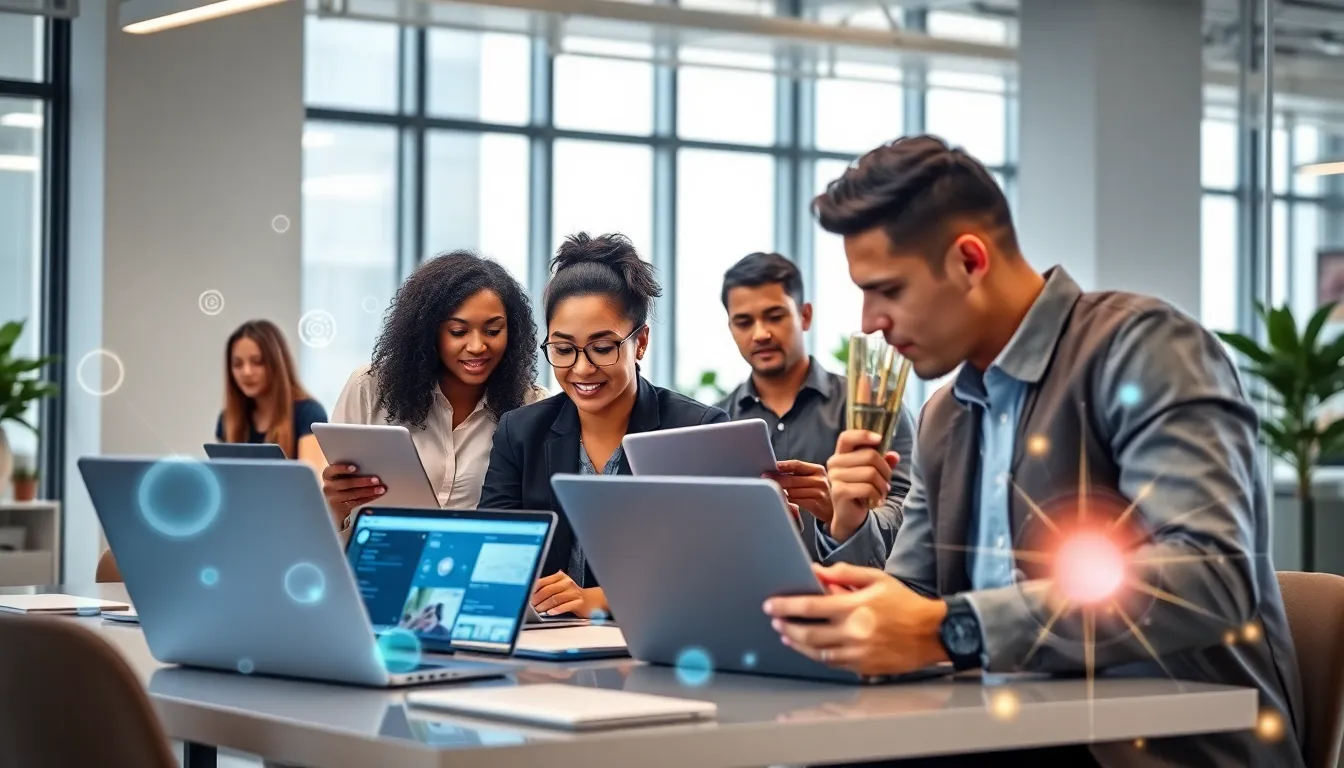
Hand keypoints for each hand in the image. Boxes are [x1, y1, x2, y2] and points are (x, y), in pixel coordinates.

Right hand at [321, 463, 385, 522]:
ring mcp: (334, 499)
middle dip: (363, 481)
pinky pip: (357, 502)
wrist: (335, 506)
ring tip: (380, 489)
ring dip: (369, 491)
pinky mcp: (341, 508)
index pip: (332, 470)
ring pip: (353, 494)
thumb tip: (369, 468)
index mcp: (328, 476)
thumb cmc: (342, 486)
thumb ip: (349, 473)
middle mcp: (328, 487)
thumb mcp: (341, 478)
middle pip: (346, 483)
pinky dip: (368, 498)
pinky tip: (376, 495)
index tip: (355, 468)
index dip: (342, 468)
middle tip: (376, 480)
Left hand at [531, 572, 605, 616]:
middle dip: (537, 599)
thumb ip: (546, 589)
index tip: (525, 596)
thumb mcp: (559, 588)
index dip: (533, 590)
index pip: (543, 582)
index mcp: (560, 577)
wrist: (591, 601)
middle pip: (548, 590)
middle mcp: (567, 583)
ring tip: (538, 611)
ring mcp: (574, 592)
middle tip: (530, 606)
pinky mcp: (579, 602)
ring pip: (555, 599)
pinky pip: (566, 606)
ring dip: (545, 606)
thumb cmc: (571, 595)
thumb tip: (529, 596)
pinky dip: (557, 610)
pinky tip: (550, 613)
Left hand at [763, 563, 947, 677]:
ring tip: (786, 634)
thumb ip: (845, 574)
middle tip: (775, 620)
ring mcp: (857, 653)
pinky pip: (832, 663)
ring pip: (816, 652)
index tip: (770, 605)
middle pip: (807, 633)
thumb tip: (817, 571)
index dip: (786, 606)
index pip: (809, 607)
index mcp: (854, 607)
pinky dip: (816, 655)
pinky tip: (809, 648)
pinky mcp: (863, 667)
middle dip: (786, 626)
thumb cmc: (905, 604)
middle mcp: (853, 632)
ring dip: (797, 644)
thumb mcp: (877, 579)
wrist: (933, 633)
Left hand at [766, 460, 832, 524]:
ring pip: (792, 491)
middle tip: (765, 478)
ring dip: (782, 492)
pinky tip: (785, 501)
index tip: (772, 467)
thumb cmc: (821, 493)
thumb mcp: (815, 479)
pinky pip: (796, 501)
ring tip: (776, 492)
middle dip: (777, 480)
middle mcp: (820, 480)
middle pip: (792, 479)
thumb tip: (777, 470)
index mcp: (818, 470)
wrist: (836, 510)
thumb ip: (799, 474)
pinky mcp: (816, 505)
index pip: (797, 465)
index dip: (783, 465)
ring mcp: (819, 493)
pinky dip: (788, 501)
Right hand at [826, 430, 899, 541]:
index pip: (847, 437)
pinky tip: (877, 500)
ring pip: (871, 473)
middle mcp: (834, 463)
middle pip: (869, 455)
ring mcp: (835, 477)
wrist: (849, 516)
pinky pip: (867, 488)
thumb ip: (883, 462)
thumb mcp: (873, 473)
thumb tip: (894, 455)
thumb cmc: (861, 490)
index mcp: (840, 454)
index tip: (880, 439)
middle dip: (885, 469)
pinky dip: (877, 495)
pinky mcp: (839, 492)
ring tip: (882, 491)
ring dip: (883, 484)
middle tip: (887, 481)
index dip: (864, 435)